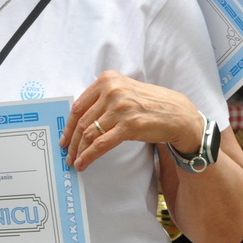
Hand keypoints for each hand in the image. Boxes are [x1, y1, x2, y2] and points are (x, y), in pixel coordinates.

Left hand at [62, 70, 202, 170]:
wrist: (179, 115)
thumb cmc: (151, 105)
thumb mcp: (125, 91)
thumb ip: (104, 98)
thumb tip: (80, 120)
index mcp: (108, 79)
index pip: (79, 105)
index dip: (69, 125)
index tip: (64, 137)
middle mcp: (112, 90)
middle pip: (82, 121)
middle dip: (71, 141)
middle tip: (66, 153)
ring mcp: (120, 108)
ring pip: (89, 133)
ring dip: (79, 151)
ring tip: (74, 161)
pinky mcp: (129, 125)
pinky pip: (101, 144)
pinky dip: (89, 156)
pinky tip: (83, 163)